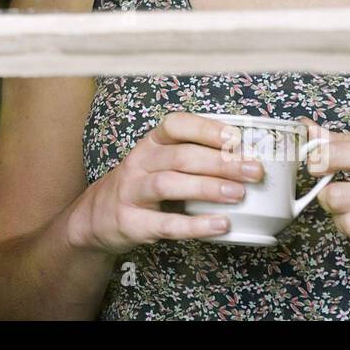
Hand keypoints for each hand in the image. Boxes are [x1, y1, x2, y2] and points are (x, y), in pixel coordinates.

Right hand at [68, 111, 266, 255]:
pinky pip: (165, 223)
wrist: (97, 216)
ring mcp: (132, 192)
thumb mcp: (160, 163)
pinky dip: (195, 225)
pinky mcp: (131, 222)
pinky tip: (219, 225)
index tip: (235, 137)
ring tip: (238, 194)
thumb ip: (193, 158)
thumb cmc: (142, 186)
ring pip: (169, 184)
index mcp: (151, 143)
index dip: (205, 129)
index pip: (175, 125)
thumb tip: (246, 160)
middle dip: (221, 163)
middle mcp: (139, 162)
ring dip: (207, 188)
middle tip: (253, 171)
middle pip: (180, 156)